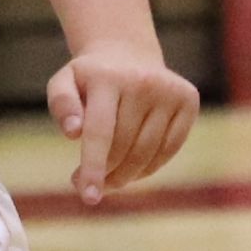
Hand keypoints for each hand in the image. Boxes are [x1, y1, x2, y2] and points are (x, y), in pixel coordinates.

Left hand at [46, 41, 197, 205]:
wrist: (127, 53)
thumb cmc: (90, 79)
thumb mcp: (64, 82)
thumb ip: (62, 104)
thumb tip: (72, 132)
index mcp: (108, 77)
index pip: (100, 132)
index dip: (93, 167)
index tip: (88, 197)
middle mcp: (143, 81)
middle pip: (123, 147)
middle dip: (105, 173)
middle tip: (85, 184)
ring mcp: (169, 91)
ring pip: (147, 153)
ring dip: (126, 176)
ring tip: (107, 180)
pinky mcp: (188, 100)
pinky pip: (169, 149)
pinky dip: (149, 167)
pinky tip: (132, 168)